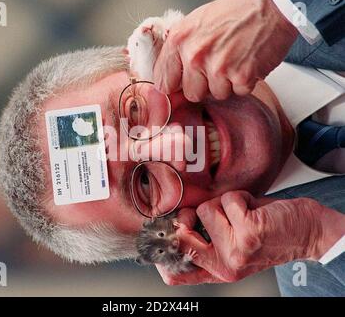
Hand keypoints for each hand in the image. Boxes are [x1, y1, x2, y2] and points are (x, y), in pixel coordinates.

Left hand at [154, 0, 297, 100]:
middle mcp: (195, 55)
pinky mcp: (242, 76)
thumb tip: (168, 77)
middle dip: (204, 86)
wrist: (270, 4)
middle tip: (217, 67)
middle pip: (192, 94)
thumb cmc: (234, 12)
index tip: (183, 83)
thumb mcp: (195, 24)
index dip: (176, 85)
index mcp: (179, 40)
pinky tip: (248, 63)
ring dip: (227, 84)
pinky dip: (245, 82)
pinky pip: (238, 93)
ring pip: (216, 95)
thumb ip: (179, 51)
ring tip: (235, 60)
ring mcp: (219, 67)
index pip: (164, 82)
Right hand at [157, 191, 344, 285]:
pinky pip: (229, 199)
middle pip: (181, 236)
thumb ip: (207, 243)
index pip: (176, 275)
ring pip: (206, 209)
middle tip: (206, 211)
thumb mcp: (235, 248)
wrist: (309, 234)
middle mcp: (225, 264)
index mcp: (218, 270)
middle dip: (188, 215)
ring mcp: (236, 249)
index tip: (162, 234)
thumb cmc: (270, 235)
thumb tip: (176, 225)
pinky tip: (254, 207)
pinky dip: (241, 196)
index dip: (160, 255)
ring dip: (224, 203)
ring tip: (242, 211)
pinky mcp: (249, 231)